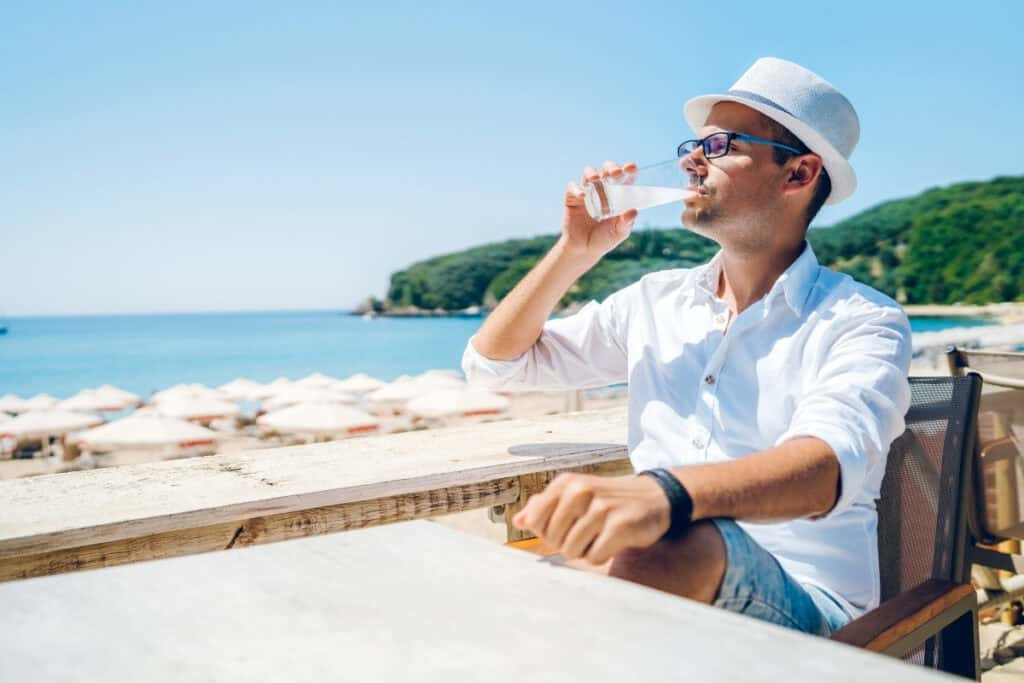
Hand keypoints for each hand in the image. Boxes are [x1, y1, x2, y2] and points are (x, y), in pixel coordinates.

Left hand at [512, 472, 669, 564]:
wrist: (653, 497)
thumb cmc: (607, 500)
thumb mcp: (575, 495)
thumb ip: (544, 505)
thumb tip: (519, 521)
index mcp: (566, 483)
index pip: (535, 520)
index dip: (547, 531)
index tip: (565, 526)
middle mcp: (580, 491)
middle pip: (552, 539)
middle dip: (567, 542)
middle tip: (588, 531)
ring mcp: (600, 508)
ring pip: (571, 550)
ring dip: (585, 551)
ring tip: (600, 536)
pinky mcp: (619, 526)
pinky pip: (593, 557)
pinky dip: (601, 556)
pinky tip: (612, 541)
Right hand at [559, 160, 638, 264]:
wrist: (584, 250)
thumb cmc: (604, 239)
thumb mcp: (619, 232)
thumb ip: (626, 223)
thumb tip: (634, 211)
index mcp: (618, 195)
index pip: (625, 177)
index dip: (629, 169)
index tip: (631, 168)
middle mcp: (603, 189)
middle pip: (607, 170)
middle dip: (611, 167)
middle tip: (615, 174)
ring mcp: (587, 192)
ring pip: (589, 173)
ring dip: (593, 172)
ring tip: (596, 179)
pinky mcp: (572, 197)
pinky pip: (573, 186)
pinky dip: (577, 188)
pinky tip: (583, 196)